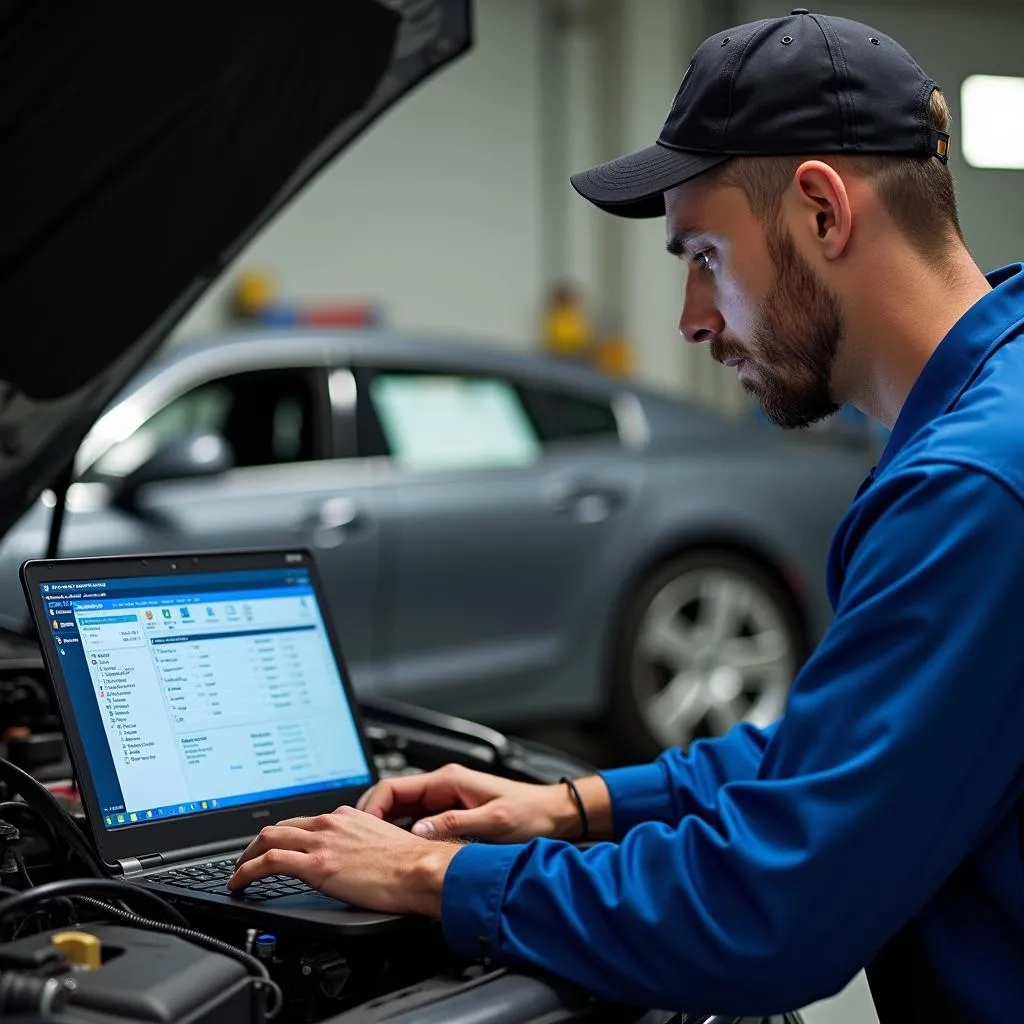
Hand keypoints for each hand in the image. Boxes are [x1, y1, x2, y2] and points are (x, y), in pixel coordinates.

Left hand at [227, 806, 460, 916]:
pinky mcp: (316, 864)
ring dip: (245, 857)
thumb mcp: (383, 844)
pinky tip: (239, 883)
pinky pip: (268, 863)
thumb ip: (362, 846)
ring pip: (268, 839)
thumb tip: (358, 861)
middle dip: (256, 844)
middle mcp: (331, 823)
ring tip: (237, 873)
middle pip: (279, 827)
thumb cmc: (412, 864)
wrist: (421, 869)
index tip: (276, 849)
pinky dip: (246, 872)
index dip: (283, 837)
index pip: (304, 822)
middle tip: (246, 860)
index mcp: (347, 817)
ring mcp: (321, 841)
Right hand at [356, 763, 595, 842]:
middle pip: (393, 799)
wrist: (556, 815)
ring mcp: (446, 801)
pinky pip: (418, 824)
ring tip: (375, 852)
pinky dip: (404, 837)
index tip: (362, 828)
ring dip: (387, 829)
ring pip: (403, 813)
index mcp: (448, 780)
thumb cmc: (532, 813)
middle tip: (361, 844)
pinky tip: (401, 854)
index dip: (371, 806)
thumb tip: (416, 833)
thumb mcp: (493, 822)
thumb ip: (453, 826)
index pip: (393, 785)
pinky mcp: (452, 816)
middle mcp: (444, 787)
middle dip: (373, 819)